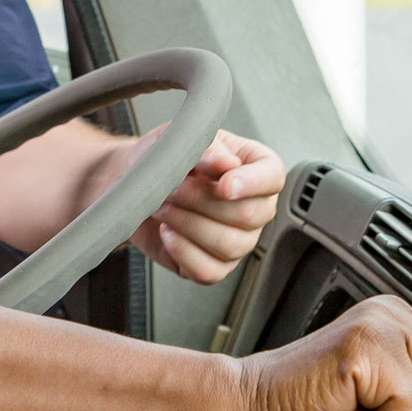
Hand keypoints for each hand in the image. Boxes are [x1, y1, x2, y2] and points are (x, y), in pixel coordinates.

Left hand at [122, 127, 284, 283]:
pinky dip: (182, 250)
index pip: (272, 177)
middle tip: (174, 187)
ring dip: (188, 224)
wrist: (139, 182)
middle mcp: (256, 207)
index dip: (251, 183)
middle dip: (202, 200)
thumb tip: (227, 163)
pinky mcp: (216, 265)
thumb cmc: (168, 158)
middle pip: (249, 215)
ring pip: (229, 244)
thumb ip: (207, 150)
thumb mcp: (183, 141)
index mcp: (257, 169)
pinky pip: (208, 270)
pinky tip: (167, 231)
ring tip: (165, 206)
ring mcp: (239, 240)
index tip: (223, 184)